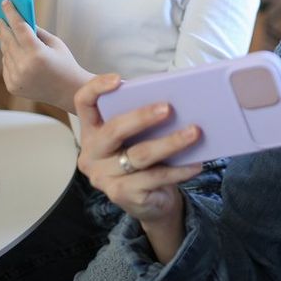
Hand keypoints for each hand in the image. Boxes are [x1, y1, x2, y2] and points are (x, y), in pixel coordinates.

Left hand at [0, 0, 91, 110]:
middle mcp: (24, 66)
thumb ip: (36, 32)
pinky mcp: (12, 86)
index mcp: (37, 53)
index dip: (11, 13)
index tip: (5, 3)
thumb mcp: (55, 43)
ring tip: (5, 34)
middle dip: (3, 27)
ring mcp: (16, 78)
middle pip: (7, 40)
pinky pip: (6, 66)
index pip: (19, 27)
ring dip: (5, 43)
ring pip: (5, 54)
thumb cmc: (65, 64)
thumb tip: (20, 21)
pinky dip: (9, 58)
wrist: (68, 91)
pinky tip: (14, 54)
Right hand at [75, 74, 203, 260]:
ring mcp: (104, 177)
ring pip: (140, 155)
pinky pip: (154, 178)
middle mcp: (91, 154)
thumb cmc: (143, 156)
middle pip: (114, 130)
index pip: (83, 102)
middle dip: (142, 117)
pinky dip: (178, 170)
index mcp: (92, 131)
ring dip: (170, 143)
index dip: (96, 87)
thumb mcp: (138, 135)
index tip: (118, 79)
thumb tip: (174, 97)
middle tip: (168, 108)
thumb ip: (143, 117)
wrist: (148, 201)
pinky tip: (196, 163)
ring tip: (194, 132)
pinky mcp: (121, 195)